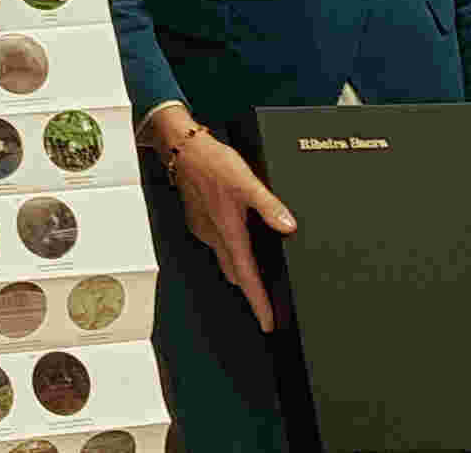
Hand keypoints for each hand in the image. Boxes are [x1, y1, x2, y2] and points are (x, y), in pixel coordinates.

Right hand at [164, 125, 297, 330]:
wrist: (182, 149)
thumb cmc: (212, 163)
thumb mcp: (247, 181)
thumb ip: (268, 205)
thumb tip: (288, 225)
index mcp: (229, 231)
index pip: (247, 276)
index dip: (258, 302)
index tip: (267, 322)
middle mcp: (215, 235)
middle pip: (236, 275)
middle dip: (251, 294)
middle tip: (265, 310)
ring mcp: (205, 229)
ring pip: (226, 261)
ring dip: (241, 275)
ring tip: (256, 285)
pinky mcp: (200, 220)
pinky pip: (219, 247)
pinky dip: (231, 255)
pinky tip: (239, 247)